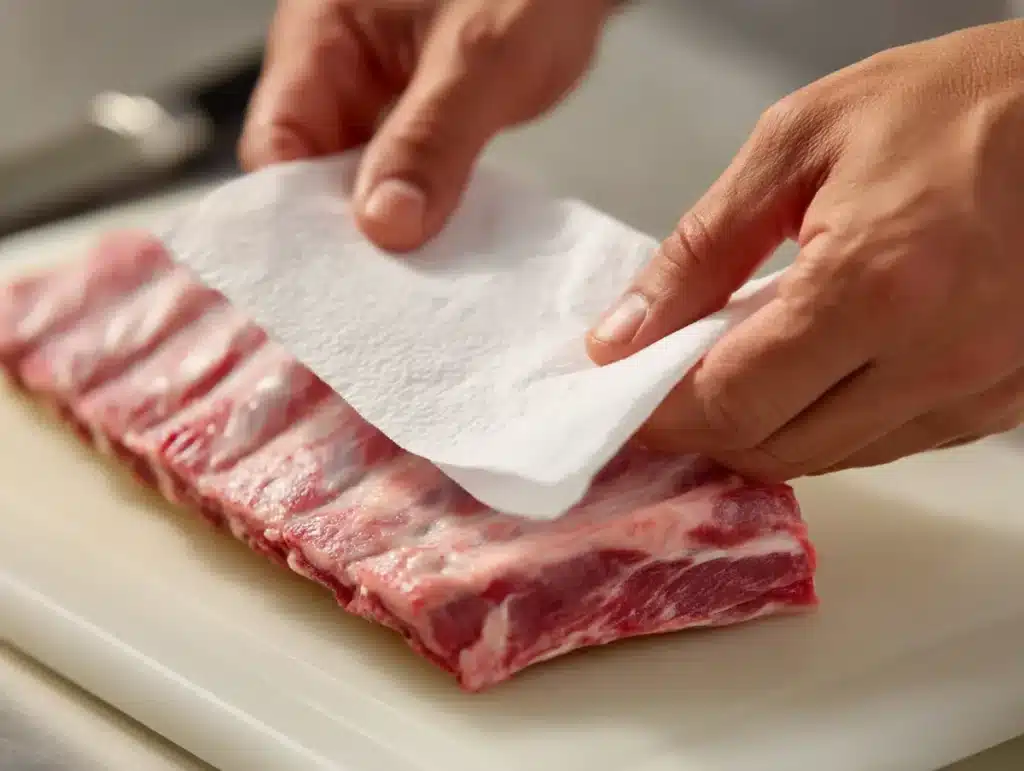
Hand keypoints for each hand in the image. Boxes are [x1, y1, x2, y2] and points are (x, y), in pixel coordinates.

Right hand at [239, 0, 612, 250]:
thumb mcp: (481, 56)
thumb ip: (432, 138)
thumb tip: (384, 225)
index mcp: (322, 31)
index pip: (276, 138)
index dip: (296, 209)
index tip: (335, 271)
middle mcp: (340, 66)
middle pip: (313, 167)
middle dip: (345, 228)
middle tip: (380, 292)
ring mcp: (380, 93)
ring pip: (362, 177)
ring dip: (389, 223)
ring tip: (414, 282)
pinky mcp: (420, 117)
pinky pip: (405, 174)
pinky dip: (422, 208)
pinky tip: (443, 247)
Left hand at [588, 20, 1023, 479]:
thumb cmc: (951, 104)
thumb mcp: (798, 143)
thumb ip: (702, 248)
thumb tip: (625, 334)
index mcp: (876, 287)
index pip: (733, 399)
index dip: (661, 411)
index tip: (620, 394)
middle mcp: (936, 360)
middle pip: (777, 447)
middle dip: (703, 429)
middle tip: (662, 388)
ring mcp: (980, 392)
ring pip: (831, 458)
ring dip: (763, 432)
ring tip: (725, 378)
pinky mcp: (1004, 401)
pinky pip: (887, 444)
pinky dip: (827, 425)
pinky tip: (804, 379)